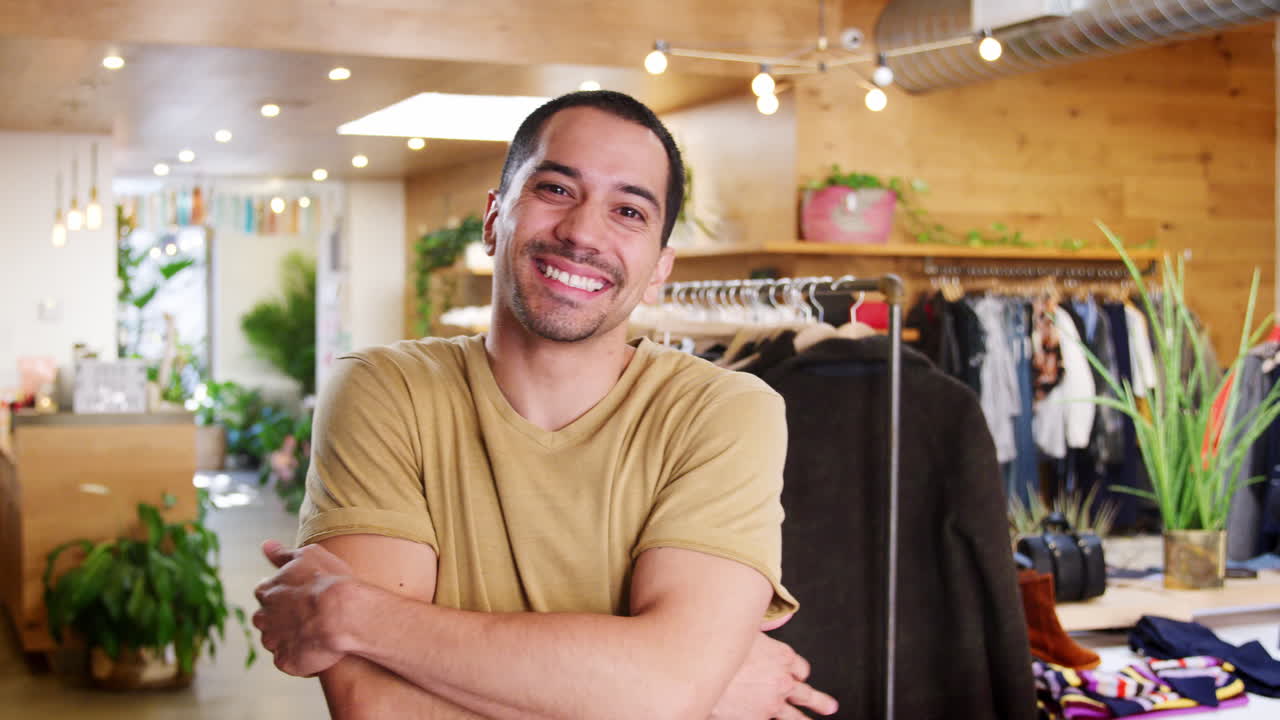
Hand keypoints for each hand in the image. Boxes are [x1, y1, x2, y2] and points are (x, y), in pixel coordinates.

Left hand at [253, 539, 355, 676]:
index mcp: (266, 590)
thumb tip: (265, 545)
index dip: (285, 594)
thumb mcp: (308, 555)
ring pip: (276, 641)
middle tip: (309, 615)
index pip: (265, 592)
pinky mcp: (286, 662)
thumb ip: (283, 553)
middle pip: (266, 619)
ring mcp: (274, 642)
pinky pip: (289, 661)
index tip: (302, 595)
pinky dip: (300, 657)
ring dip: (290, 638)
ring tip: (316, 634)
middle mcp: (264, 617)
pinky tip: (319, 650)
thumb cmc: (329, 580)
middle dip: (282, 618)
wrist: (343, 613)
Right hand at [710, 617, 837, 718]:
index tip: (800, 674)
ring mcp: (771, 703)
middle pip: (806, 693)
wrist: (696, 676)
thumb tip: (781, 614)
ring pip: (795, 716)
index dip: (799, 670)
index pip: (800, 666)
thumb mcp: (742, 626)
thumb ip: (763, 622)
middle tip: (830, 706)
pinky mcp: (759, 718)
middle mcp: (781, 681)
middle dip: (818, 700)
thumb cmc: (715, 647)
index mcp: (780, 656)